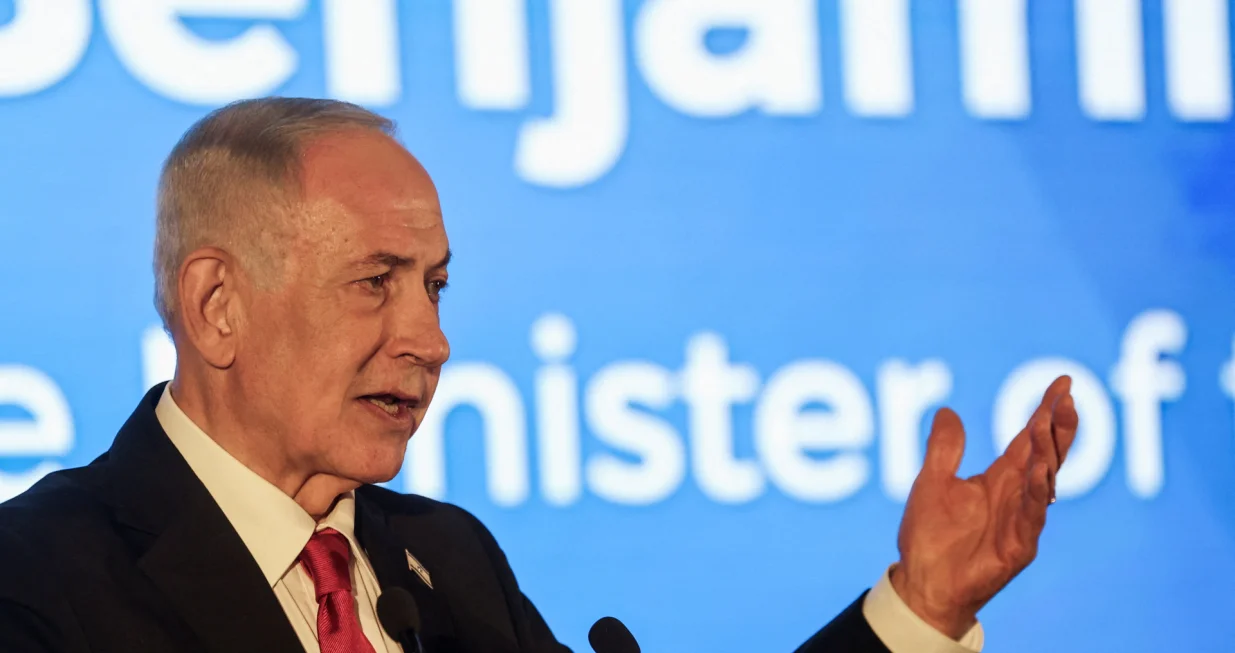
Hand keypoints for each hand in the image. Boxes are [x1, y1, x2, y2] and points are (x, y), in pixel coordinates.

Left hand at [889, 375, 1078, 638]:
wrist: (924, 582)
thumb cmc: (928, 535)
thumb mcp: (931, 482)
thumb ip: (944, 449)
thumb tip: (947, 410)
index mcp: (1000, 478)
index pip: (1029, 438)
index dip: (1045, 410)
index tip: (1063, 383)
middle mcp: (1016, 494)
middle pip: (1047, 453)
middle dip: (1058, 426)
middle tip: (1067, 398)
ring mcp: (1022, 519)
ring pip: (1044, 479)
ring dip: (1048, 451)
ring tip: (1047, 421)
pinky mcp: (1020, 545)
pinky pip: (1032, 514)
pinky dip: (1036, 491)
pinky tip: (1038, 469)